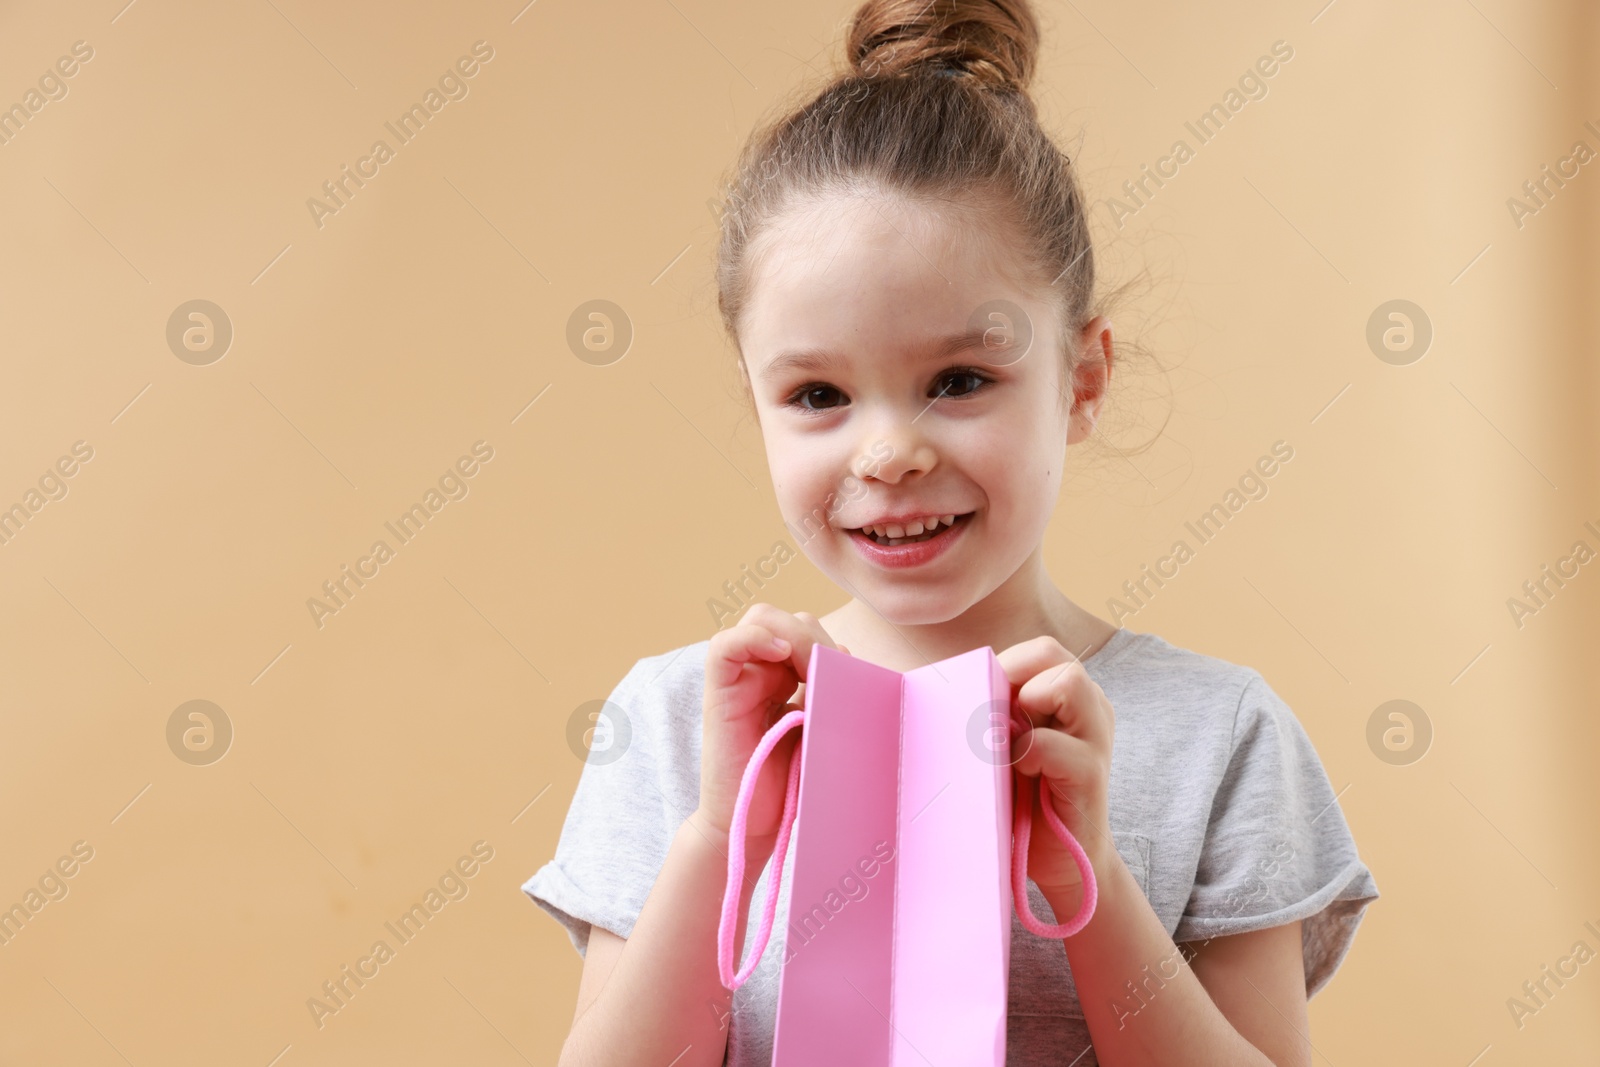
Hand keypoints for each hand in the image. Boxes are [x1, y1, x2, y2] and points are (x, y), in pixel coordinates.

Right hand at [694, 604, 843, 842]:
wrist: (756, 824)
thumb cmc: (792, 784)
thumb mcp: (822, 729)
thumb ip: (830, 692)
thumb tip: (847, 655)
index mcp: (788, 679)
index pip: (810, 631)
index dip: (831, 643)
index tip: (848, 677)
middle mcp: (763, 672)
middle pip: (791, 620)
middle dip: (817, 639)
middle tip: (829, 676)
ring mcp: (741, 680)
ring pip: (762, 620)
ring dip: (795, 637)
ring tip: (808, 674)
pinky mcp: (720, 695)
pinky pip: (725, 647)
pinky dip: (753, 638)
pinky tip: (780, 654)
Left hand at [997, 636, 1116, 901]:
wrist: (1061, 864)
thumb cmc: (1024, 800)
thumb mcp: (1004, 747)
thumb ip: (992, 714)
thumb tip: (938, 685)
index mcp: (1070, 698)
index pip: (1039, 651)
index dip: (1006, 666)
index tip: (982, 701)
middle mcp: (1089, 709)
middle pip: (1051, 653)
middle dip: (1012, 677)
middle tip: (996, 718)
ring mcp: (1095, 738)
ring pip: (1068, 681)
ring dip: (1024, 704)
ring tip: (1010, 743)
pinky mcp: (1089, 774)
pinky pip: (1050, 742)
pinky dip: (1025, 750)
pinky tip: (1018, 772)